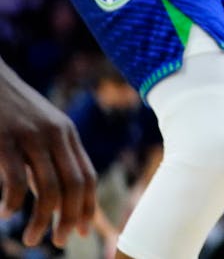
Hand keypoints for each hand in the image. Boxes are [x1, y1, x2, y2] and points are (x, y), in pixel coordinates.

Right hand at [0, 63, 96, 247]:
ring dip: (42, 219)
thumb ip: (50, 155)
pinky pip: (15, 180)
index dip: (88, 205)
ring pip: (49, 188)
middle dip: (70, 217)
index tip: (84, 230)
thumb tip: (55, 193)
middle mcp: (55, 135)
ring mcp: (31, 137)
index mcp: (66, 134)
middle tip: (62, 241)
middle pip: (74, 184)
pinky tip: (5, 214)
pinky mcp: (6, 140)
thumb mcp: (39, 129)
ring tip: (32, 238)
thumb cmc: (11, 110)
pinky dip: (13, 203)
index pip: (87, 175)